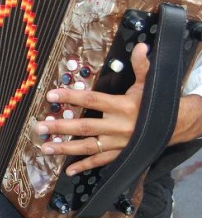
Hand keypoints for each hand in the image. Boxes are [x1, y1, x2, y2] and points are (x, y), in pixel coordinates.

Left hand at [33, 43, 149, 175]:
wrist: (176, 126)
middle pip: (84, 127)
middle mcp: (118, 126)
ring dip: (65, 149)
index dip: (71, 97)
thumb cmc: (157, 103)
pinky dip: (84, 167)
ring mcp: (118, 143)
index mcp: (122, 106)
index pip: (92, 100)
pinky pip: (100, 161)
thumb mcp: (150, 83)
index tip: (52, 95)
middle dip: (60, 128)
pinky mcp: (120, 154)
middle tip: (41, 127)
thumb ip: (142, 65)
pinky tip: (68, 170)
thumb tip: (140, 46)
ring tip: (46, 148)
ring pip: (88, 147)